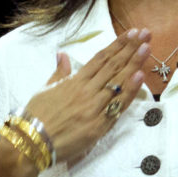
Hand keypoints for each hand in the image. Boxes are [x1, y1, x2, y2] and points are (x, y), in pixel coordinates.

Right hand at [0, 28, 149, 176]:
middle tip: (146, 34)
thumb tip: (62, 55)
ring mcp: (93, 107)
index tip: (131, 34)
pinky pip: (116, 106)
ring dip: (134, 64)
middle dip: (130, 49)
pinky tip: (139, 76)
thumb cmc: (35, 117)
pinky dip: (129, 91)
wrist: (30, 142)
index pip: (100, 59)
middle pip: (112, 66)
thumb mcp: (45, 90)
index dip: (117, 45)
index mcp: (73, 81)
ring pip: (117, 82)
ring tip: (147, 48)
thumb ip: (59, 73)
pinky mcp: (97, 126)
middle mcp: (86, 91)